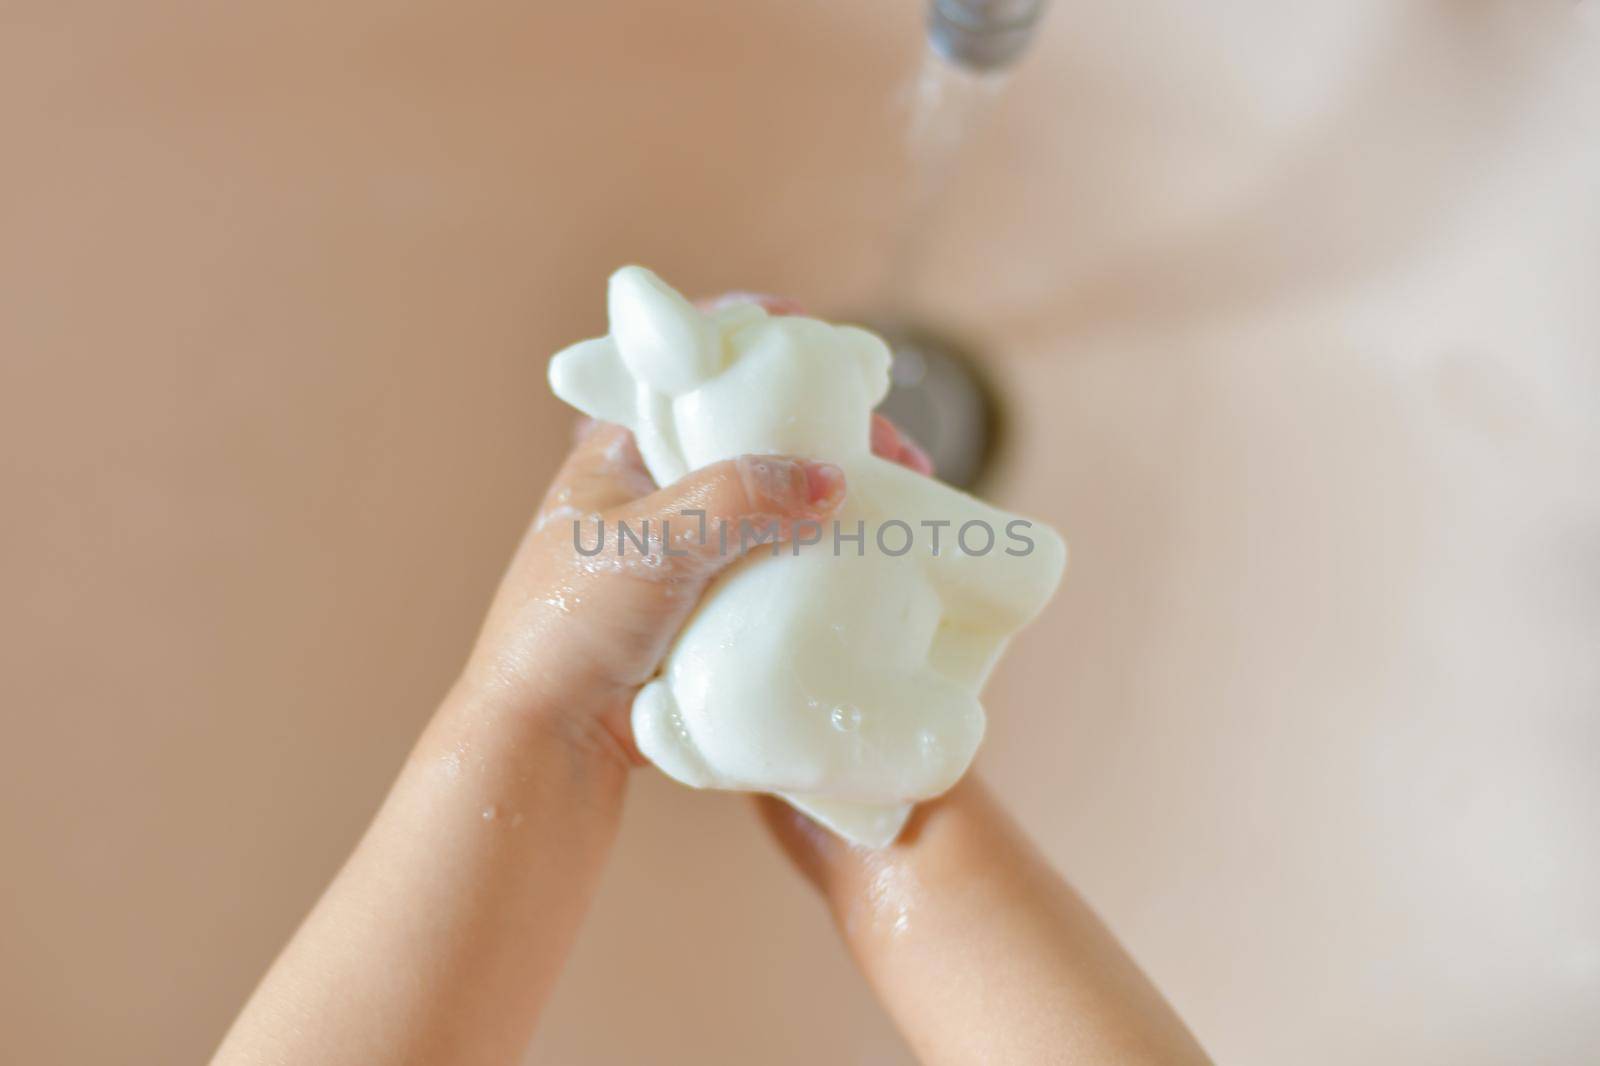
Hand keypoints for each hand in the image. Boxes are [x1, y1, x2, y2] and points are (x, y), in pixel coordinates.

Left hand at [452, 298, 931, 771]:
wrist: (550, 742)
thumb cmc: (566, 629)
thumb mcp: (651, 544)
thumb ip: (737, 500)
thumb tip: (829, 479)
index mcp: (621, 454)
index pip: (690, 369)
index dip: (753, 339)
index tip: (819, 338)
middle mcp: (658, 492)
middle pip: (754, 433)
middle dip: (828, 429)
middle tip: (895, 451)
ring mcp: (690, 550)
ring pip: (776, 501)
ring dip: (836, 494)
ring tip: (906, 498)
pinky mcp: (715, 605)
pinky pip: (782, 563)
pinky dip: (827, 554)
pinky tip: (873, 559)